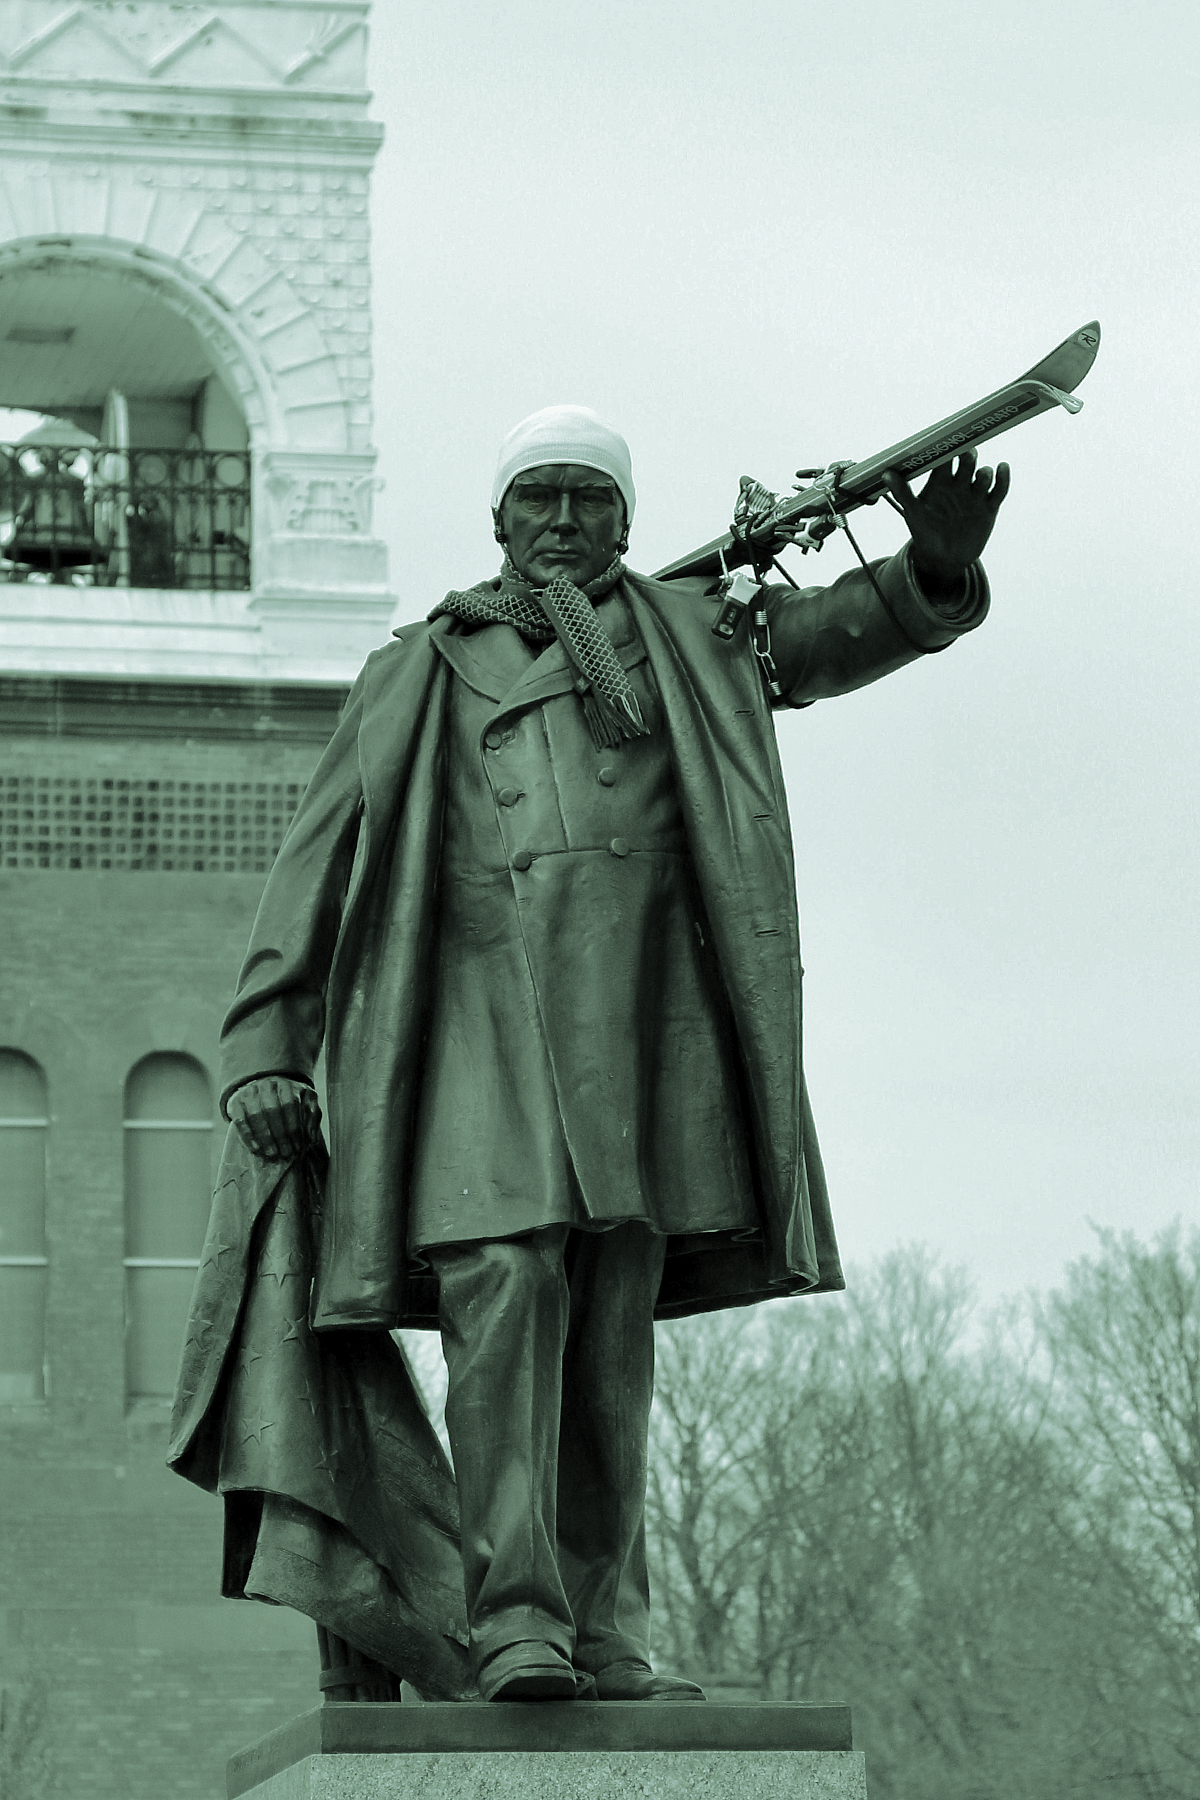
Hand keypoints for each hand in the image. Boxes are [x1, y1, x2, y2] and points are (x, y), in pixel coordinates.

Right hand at [227, 1075, 321, 1161]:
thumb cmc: (289, 1098)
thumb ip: (312, 1115)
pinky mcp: (235, 1103)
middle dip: (280, 1135)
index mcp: (285, 1084)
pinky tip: (256, 1149)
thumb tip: (312, 1138)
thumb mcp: (306, 1101)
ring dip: (264, 1138)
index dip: (294, 1127)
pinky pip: (240, 1120)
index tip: (298, 1146)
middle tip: (286, 1153)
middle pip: (272, 1111)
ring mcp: (249, 1093)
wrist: (263, 1088)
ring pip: (255, 1116)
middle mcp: (266, 1086)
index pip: (289, 1105)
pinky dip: (248, 1136)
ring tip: (272, 1154)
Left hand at [885, 451, 1009, 591]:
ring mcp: (974, 495)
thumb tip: (886, 473)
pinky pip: (999, 489)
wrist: (943, 559)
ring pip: (983, 475)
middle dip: (968, 456)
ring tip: (981, 476)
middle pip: (966, 462)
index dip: (947, 448)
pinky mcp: (988, 507)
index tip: (948, 439)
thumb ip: (902, 492)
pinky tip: (1002, 468)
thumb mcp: (913, 513)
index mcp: (939, 482)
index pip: (944, 458)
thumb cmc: (925, 533)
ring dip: (984, 472)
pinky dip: (1003, 478)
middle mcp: (958, 484)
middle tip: (966, 455)